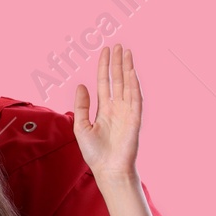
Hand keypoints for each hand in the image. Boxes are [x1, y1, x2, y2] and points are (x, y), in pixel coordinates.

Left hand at [73, 43, 141, 184]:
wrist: (108, 170)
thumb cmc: (95, 153)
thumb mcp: (81, 127)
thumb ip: (81, 106)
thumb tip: (81, 85)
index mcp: (104, 109)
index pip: (105, 83)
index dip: (104, 67)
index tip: (105, 52)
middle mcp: (117, 108)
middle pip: (117, 80)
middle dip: (117, 63)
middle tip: (117, 45)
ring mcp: (127, 112)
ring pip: (127, 85)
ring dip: (127, 68)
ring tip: (125, 51)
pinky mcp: (135, 118)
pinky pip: (135, 97)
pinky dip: (133, 84)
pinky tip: (131, 71)